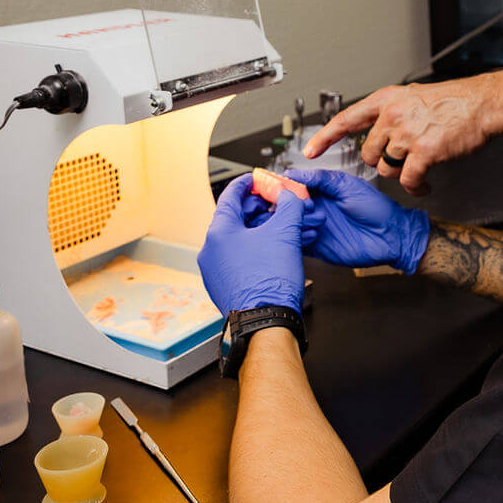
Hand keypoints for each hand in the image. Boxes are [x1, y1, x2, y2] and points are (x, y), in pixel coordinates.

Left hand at [198, 174, 305, 314]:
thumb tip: (290, 196)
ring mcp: (216, 271)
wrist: (267, 324)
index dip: (249, 183)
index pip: (231, 195)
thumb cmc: (270, 284)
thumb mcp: (285, 233)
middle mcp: (211, 251)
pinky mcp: (226, 286)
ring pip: (242, 240)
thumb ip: (289, 205)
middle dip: (264, 209)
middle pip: (238, 217)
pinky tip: (279, 250)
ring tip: (288, 229)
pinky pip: (242, 259)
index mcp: (218, 232)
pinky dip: (260, 249)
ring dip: (266, 230)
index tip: (259, 179)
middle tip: (280, 204)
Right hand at [294, 167, 430, 273]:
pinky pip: (297, 243)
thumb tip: (295, 173)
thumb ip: (321, 178)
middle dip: (283, 205)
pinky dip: (296, 239)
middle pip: (285, 207)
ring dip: (291, 221)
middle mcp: (315, 209)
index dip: (282, 186)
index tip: (276, 185)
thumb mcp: (348, 186)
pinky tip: (309, 233)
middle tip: (290, 204)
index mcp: (321, 192)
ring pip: (288, 225)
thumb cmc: (376, 209)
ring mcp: (315, 228)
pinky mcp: (317, 247)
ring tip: (307, 218)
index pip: (292, 187)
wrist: (391, 236)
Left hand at [302, 77, 502, 194]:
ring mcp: (407, 134)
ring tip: (419, 171)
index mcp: (386, 100)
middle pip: (368, 152)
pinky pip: (408, 180)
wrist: (481, 105)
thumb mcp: (413, 97)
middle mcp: (392, 115)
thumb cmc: (453, 102)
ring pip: (387, 168)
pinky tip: (424, 184)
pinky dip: (416, 186)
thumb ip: (391, 113)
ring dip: (402, 174)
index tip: (310, 151)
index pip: (346, 119)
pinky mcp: (424, 152)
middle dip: (382, 162)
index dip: (325, 137)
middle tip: (401, 160)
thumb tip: (378, 130)